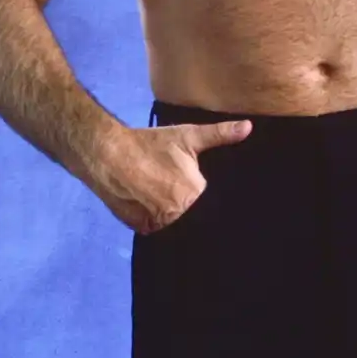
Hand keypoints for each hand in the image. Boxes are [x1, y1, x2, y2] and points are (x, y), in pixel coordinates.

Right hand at [86, 119, 252, 233]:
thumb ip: (220, 134)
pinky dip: (156, 219)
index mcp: (194, 193)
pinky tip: (151, 204)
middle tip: (173, 185)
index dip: (203, 194)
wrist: (107, 154)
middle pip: (191, 213)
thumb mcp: (187, 136)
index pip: (208, 200)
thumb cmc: (151, 144)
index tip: (192, 184)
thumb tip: (249, 127)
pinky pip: (157, 228)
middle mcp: (178, 214)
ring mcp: (158, 225)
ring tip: (163, 195)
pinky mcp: (141, 230)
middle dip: (189, 202)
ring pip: (175, 222)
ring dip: (173, 213)